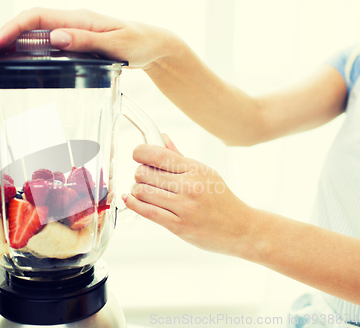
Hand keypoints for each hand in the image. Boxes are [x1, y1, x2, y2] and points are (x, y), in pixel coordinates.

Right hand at [0, 8, 180, 68]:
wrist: (152, 46)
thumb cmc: (138, 42)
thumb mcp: (114, 43)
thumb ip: (85, 41)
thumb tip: (54, 38)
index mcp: (76, 18)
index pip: (33, 18)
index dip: (9, 31)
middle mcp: (69, 23)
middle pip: (27, 25)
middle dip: (2, 38)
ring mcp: (70, 33)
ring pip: (32, 35)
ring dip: (10, 46)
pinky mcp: (74, 43)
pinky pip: (44, 45)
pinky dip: (27, 52)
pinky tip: (17, 63)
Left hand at [123, 134, 255, 256]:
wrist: (240, 228)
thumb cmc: (222, 199)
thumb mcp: (205, 172)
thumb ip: (179, 156)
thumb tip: (162, 137)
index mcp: (195, 169)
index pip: (157, 154)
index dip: (140, 152)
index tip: (137, 155)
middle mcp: (189, 186)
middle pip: (144, 173)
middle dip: (138, 174)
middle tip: (143, 177)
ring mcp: (184, 206)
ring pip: (142, 191)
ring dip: (136, 190)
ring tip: (142, 191)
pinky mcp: (178, 225)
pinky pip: (147, 211)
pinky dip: (133, 204)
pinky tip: (130, 199)